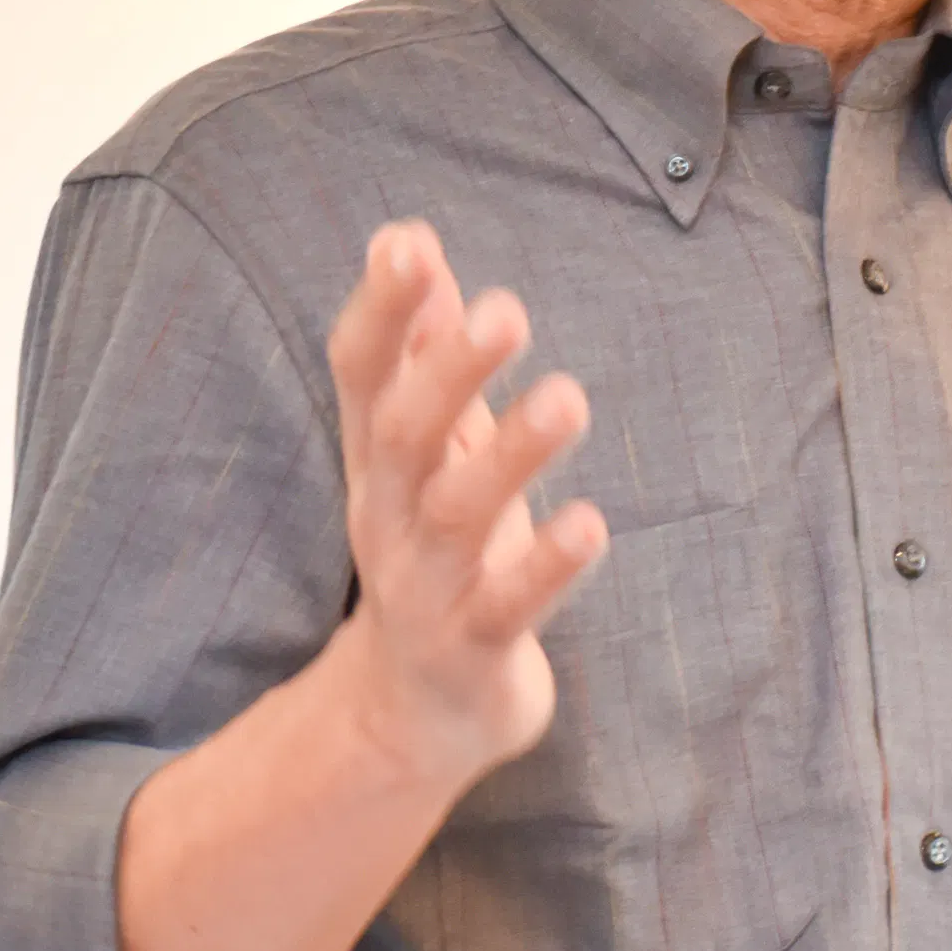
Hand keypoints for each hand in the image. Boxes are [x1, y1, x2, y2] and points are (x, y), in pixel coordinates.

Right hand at [320, 220, 610, 786]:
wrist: (412, 712)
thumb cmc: (437, 550)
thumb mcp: (425, 448)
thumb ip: (418, 347)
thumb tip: (409, 238)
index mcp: (379, 459)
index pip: (361, 374)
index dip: (380, 310)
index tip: (409, 243)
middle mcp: (392, 516)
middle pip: (406, 435)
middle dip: (450, 373)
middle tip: (507, 309)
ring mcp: (429, 587)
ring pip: (460, 516)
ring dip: (512, 457)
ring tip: (567, 399)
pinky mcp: (475, 648)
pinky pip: (508, 607)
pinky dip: (546, 567)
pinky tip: (590, 525)